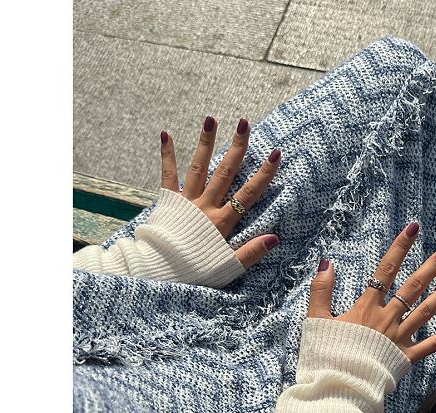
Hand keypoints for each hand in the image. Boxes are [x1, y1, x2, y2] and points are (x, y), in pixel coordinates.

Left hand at [160, 116, 281, 268]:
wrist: (160, 270)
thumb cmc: (195, 270)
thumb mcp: (227, 266)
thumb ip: (250, 253)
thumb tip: (274, 239)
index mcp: (221, 222)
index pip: (247, 195)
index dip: (263, 175)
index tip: (275, 154)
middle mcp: (205, 206)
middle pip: (224, 173)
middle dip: (236, 148)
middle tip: (244, 124)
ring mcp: (186, 201)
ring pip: (199, 167)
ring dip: (205, 142)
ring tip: (210, 119)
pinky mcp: (168, 202)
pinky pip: (168, 175)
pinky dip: (167, 155)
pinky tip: (166, 134)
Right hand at [307, 223, 435, 363]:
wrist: (336, 386)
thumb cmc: (324, 355)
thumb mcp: (315, 320)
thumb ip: (321, 290)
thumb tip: (326, 262)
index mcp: (366, 308)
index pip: (385, 271)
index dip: (400, 247)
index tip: (414, 228)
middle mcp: (387, 318)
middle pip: (414, 286)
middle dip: (434, 264)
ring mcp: (400, 337)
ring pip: (427, 310)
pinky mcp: (407, 357)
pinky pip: (434, 345)